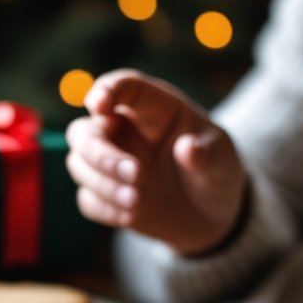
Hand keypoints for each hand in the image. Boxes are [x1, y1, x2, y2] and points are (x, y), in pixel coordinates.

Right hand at [65, 69, 248, 255]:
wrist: (210, 215)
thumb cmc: (215, 173)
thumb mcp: (222, 160)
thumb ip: (207, 153)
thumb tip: (188, 150)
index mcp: (153, 108)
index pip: (122, 87)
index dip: (106, 90)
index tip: (99, 105)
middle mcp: (124, 130)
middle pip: (86, 130)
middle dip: (101, 153)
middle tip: (137, 174)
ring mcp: (111, 162)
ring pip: (79, 164)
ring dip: (103, 183)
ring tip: (138, 201)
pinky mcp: (105, 194)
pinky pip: (88, 198)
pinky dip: (105, 207)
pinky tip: (132, 215)